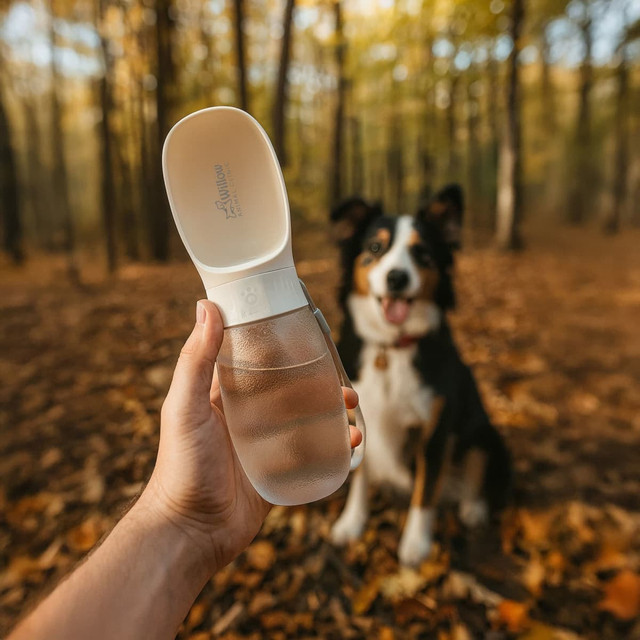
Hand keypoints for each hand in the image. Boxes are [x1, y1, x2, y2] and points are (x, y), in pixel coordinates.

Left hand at [142, 300, 360, 573]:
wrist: (190, 531)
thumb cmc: (180, 467)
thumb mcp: (185, 406)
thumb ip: (196, 359)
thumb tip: (206, 306)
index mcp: (225, 397)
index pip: (257, 363)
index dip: (281, 348)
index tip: (306, 335)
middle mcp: (247, 419)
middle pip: (290, 391)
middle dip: (316, 380)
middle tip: (339, 374)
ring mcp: (266, 447)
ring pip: (307, 421)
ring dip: (332, 410)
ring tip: (352, 403)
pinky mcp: (279, 475)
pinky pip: (313, 455)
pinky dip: (335, 446)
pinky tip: (351, 441)